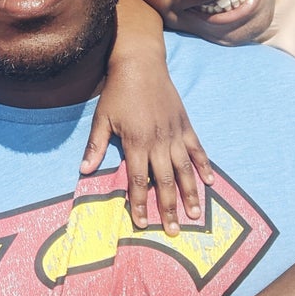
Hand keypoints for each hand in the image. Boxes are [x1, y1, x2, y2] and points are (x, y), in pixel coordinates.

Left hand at [81, 61, 212, 235]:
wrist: (140, 64)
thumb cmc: (118, 92)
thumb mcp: (102, 118)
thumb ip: (95, 146)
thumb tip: (84, 171)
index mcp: (136, 143)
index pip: (139, 181)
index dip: (140, 204)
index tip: (141, 223)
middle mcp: (159, 142)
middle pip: (165, 182)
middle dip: (168, 208)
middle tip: (172, 231)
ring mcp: (175, 134)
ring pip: (185, 170)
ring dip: (190, 194)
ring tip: (194, 215)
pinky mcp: (186, 125)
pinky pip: (197, 150)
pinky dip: (204, 166)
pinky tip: (210, 182)